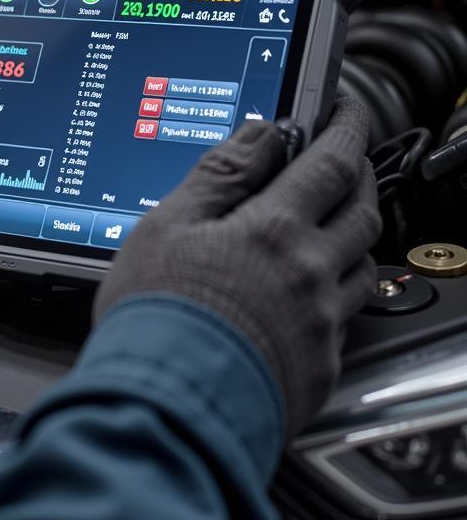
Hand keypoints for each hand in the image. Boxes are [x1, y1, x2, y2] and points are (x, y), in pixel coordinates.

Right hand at [93, 97, 380, 435]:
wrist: (164, 409)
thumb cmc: (156, 316)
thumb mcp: (167, 225)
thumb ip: (219, 175)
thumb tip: (259, 134)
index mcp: (275, 231)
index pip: (332, 162)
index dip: (346, 128)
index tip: (346, 110)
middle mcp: (311, 274)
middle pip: (362, 210)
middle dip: (359, 176)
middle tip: (343, 160)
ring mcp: (320, 324)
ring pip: (363, 265)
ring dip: (352, 234)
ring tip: (325, 225)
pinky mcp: (318, 367)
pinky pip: (345, 317)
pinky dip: (335, 290)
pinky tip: (306, 292)